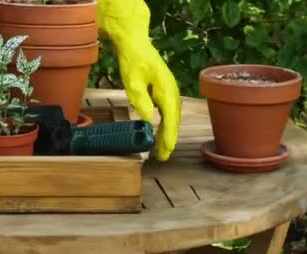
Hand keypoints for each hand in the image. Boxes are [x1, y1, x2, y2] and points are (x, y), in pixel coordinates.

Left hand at [96, 0, 180, 160]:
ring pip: (172, 117)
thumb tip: (149, 121)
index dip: (169, 136)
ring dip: (167, 134)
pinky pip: (167, 112)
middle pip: (173, 120)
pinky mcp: (164, 91)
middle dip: (169, 139)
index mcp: (166, 89)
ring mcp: (169, 91)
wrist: (135, 43)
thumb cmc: (132, 61)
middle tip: (162, 157)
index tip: (167, 150)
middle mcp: (172, 91)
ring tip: (161, 151)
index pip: (170, 117)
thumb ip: (140, 100)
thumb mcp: (132, 81)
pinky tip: (159, 134)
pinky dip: (165, 125)